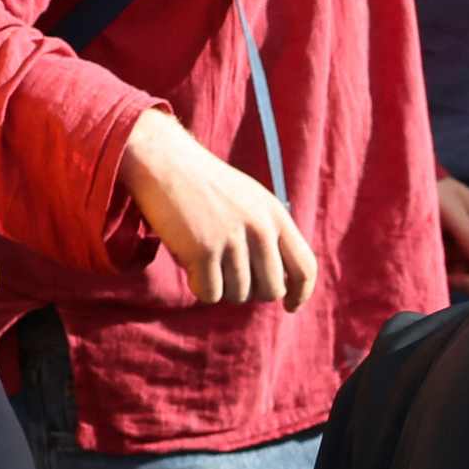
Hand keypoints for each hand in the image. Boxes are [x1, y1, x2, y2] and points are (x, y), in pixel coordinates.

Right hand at [119, 116, 318, 307]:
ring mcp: (233, 239)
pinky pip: (210, 294)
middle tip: (227, 275)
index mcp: (276, 215)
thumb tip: (277, 285)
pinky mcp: (204, 250)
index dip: (301, 293)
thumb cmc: (205, 186)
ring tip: (204, 260)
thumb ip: (268, 235)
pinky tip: (190, 264)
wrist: (164, 162)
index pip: (305, 267)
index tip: (290, 306)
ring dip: (220, 287)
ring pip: (239, 295)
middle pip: (272, 290)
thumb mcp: (249, 201)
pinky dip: (199, 287)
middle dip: (251, 292)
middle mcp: (260, 228)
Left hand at [433, 173, 468, 298]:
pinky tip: (433, 272)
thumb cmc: (426, 192)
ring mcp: (459, 248)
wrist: (397, 189)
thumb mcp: (450, 211)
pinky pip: (453, 276)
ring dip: (459, 282)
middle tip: (454, 281)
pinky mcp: (443, 256)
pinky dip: (447, 279)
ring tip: (440, 274)